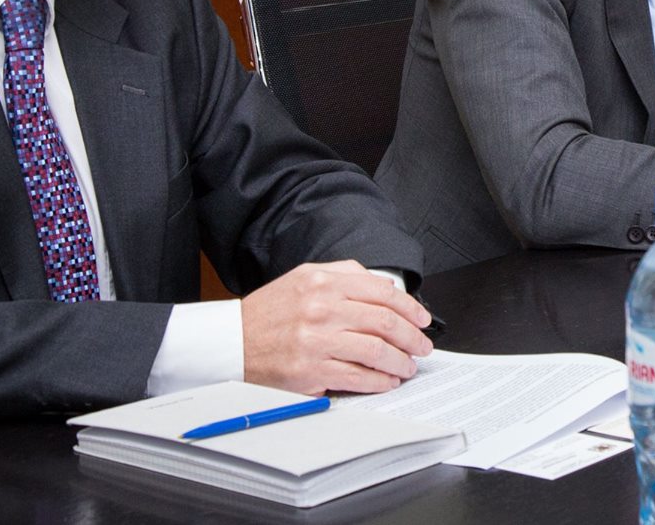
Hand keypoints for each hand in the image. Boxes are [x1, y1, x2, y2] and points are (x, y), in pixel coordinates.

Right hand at [241, 261, 433, 394]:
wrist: (232, 341)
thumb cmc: (270, 312)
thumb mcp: (303, 277)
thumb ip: (344, 275)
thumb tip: (386, 287)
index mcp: (322, 282)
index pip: (381, 292)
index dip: (410, 307)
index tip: (422, 319)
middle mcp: (321, 308)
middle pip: (384, 321)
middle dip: (412, 337)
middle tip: (422, 346)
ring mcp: (316, 340)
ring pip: (376, 350)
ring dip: (400, 361)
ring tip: (407, 367)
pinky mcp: (310, 370)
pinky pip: (356, 377)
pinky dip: (379, 380)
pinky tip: (387, 380)